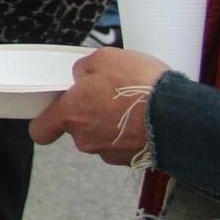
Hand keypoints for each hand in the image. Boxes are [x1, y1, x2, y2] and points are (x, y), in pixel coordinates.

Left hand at [29, 47, 171, 163]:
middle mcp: (86, 139)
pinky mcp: (133, 161)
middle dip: (91, 115)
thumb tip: (81, 76)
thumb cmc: (137, 85)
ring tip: (133, 106)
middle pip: (79, 130)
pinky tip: (146, 119)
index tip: (53, 115)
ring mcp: (110, 153)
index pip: (41, 130)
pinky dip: (132, 135)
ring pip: (104, 138)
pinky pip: (125, 145)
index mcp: (71, 114)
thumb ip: (83, 69)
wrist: (178, 116)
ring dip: (113, 125)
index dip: (45, 123)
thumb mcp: (105, 58)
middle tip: (109, 97)